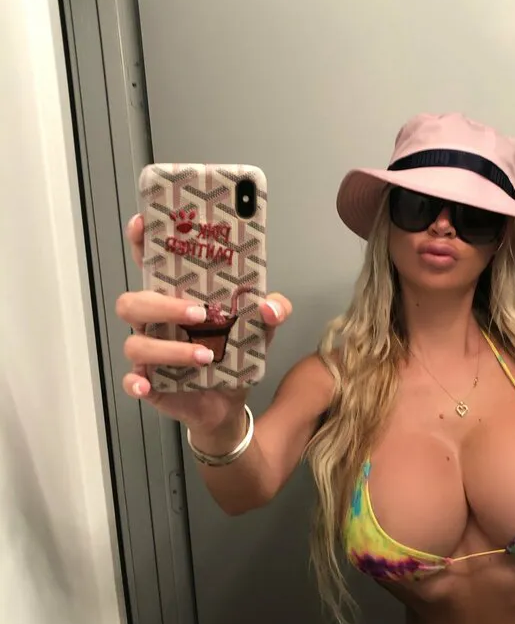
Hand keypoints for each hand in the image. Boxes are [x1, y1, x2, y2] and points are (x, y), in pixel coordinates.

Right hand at [116, 213, 290, 433]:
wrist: (230, 400)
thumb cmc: (236, 352)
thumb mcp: (263, 327)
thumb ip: (274, 309)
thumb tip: (269, 306)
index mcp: (177, 296)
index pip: (151, 263)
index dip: (140, 241)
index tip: (141, 223)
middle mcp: (156, 321)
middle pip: (134, 302)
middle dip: (162, 305)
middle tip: (198, 314)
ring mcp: (149, 351)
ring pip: (136, 343)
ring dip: (168, 350)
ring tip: (205, 356)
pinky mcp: (149, 382)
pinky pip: (132, 379)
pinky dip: (137, 382)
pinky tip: (148, 385)